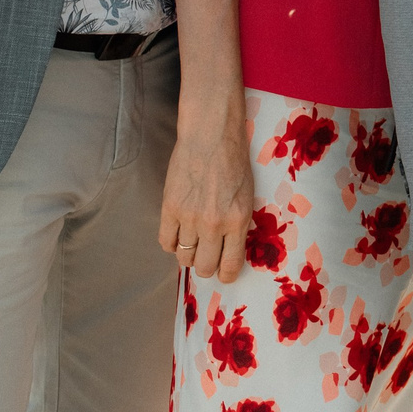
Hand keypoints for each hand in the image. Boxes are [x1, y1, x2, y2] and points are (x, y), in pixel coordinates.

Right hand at [158, 101, 252, 283]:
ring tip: (193, 242)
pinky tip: (178, 233)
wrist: (211, 136)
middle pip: (204, 266)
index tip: (224, 275)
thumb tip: (230, 250)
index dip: (226, 275)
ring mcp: (189, 217)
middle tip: (207, 257)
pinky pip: (165, 242)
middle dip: (206, 266)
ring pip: (183, 257)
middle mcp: (213, 224)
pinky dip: (171, 243)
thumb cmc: (234, 162)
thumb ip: (238, 223)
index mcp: (238, 220)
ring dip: (188, 254)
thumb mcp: (247, 195)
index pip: (229, 265)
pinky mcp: (169, 208)